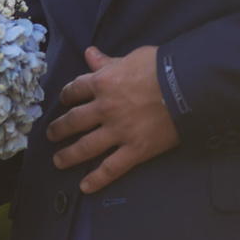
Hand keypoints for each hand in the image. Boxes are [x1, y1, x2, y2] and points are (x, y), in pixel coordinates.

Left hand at [49, 45, 178, 191]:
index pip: (75, 90)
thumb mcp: (132, 57)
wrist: (188, 86)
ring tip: (58, 161)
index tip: (64, 100)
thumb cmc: (162, 67)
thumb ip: (109, 61)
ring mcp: (118, 131)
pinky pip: (112, 168)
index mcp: (103, 83)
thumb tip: (89, 53)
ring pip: (86, 147)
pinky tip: (85, 187)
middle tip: (51, 134)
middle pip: (74, 120)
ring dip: (69, 155)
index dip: (67, 95)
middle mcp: (104, 109)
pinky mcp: (135, 150)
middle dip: (60, 128)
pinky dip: (97, 179)